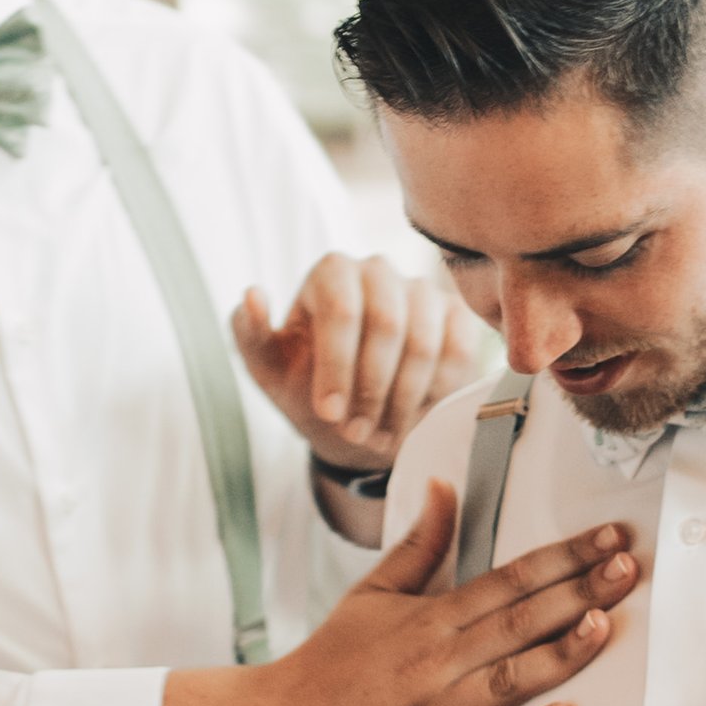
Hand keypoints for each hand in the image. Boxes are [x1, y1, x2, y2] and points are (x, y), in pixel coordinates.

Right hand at [159, 487, 641, 705]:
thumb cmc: (324, 669)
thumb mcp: (368, 597)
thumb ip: (418, 545)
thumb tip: (446, 486)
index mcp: (427, 620)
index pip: (506, 579)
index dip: (563, 557)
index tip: (611, 537)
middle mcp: (433, 661)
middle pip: (517, 620)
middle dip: (579, 591)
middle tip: (631, 567)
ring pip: (506, 679)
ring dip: (559, 653)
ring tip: (607, 625)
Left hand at [235, 256, 481, 475]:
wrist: (355, 415)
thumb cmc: (307, 386)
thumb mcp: (268, 369)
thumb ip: (249, 334)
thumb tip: (252, 295)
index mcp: (331, 272)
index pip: (341, 311)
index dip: (337, 367)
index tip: (329, 413)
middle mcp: (378, 270)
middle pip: (387, 325)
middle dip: (370, 390)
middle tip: (356, 433)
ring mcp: (422, 291)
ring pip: (424, 344)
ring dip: (401, 401)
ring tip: (380, 436)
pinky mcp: (456, 317)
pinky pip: (457, 354)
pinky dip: (434, 395)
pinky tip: (413, 416)